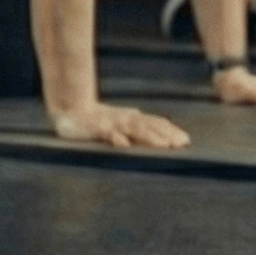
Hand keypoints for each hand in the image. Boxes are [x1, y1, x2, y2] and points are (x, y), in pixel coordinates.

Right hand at [49, 102, 191, 149]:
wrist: (69, 109)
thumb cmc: (95, 119)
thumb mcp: (119, 123)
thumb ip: (136, 130)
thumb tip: (161, 138)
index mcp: (131, 118)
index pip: (155, 123)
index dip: (171, 131)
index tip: (186, 140)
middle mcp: (124, 119)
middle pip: (149, 126)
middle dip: (166, 135)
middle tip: (182, 143)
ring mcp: (111, 123)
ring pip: (133, 129)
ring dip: (149, 137)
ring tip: (164, 145)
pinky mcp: (96, 128)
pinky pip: (107, 133)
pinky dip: (116, 138)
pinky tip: (124, 144)